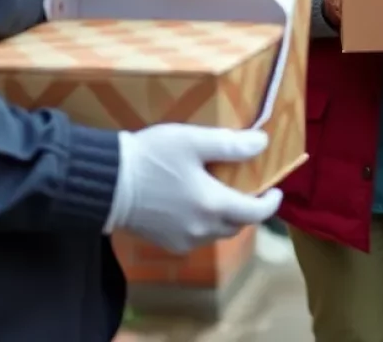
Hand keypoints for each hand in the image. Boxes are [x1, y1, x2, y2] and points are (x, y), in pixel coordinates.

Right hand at [107, 124, 281, 252]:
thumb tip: (262, 144)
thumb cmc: (153, 157)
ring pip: (216, 233)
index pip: (255, 214)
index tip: (277, 190)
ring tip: (225, 192)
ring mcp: (181, 239)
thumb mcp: (194, 141)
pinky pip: (196, 236)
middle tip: (251, 188)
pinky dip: (206, 222)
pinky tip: (197, 203)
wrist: (106, 183)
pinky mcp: (164, 241)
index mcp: (213, 207)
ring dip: (226, 217)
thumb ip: (231, 145)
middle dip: (249, 210)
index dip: (271, 204)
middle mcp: (200, 230)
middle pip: (237, 225)